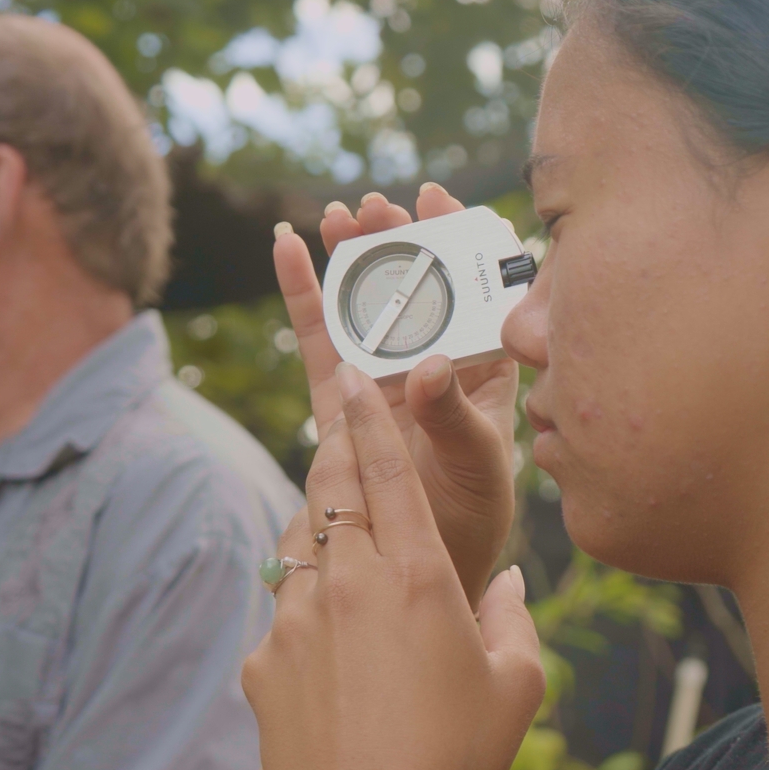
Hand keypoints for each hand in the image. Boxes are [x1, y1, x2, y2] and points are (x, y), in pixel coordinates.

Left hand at [242, 363, 543, 769]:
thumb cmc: (456, 758)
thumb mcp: (516, 686)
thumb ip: (513, 619)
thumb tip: (504, 586)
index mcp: (416, 573)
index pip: (385, 466)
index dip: (369, 413)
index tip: (353, 373)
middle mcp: (347, 581)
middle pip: (331, 488)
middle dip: (336, 452)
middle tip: (338, 426)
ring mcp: (294, 619)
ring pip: (301, 548)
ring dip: (322, 538)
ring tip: (347, 558)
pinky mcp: (260, 662)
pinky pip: (282, 615)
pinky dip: (305, 614)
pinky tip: (332, 654)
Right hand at [275, 183, 518, 604]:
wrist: (422, 569)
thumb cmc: (471, 519)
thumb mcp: (481, 467)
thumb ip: (454, 419)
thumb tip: (431, 368)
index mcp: (482, 371)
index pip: (474, 291)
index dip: (459, 242)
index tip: (442, 200)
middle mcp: (431, 365)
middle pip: (413, 287)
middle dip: (397, 241)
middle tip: (380, 206)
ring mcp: (382, 379)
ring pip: (364, 304)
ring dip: (352, 257)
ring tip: (341, 213)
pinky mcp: (339, 401)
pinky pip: (318, 342)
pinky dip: (302, 293)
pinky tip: (286, 246)